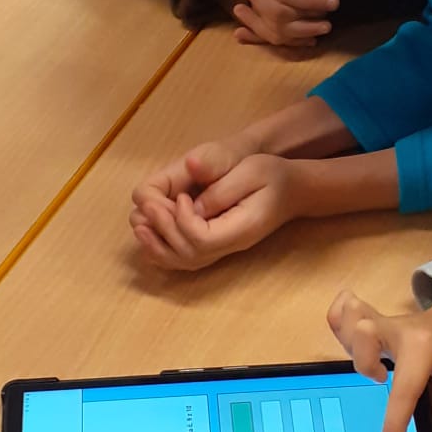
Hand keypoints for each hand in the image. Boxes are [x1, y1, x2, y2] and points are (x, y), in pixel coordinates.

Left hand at [132, 144, 301, 270]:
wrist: (291, 189)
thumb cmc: (273, 175)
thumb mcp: (251, 171)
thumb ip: (222, 188)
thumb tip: (190, 203)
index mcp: (241, 229)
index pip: (202, 239)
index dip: (182, 220)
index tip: (183, 195)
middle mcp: (230, 245)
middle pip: (189, 254)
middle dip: (163, 231)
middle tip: (149, 206)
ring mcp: (222, 248)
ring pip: (184, 261)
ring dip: (157, 244)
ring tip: (140, 223)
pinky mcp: (215, 244)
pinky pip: (185, 257)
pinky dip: (163, 249)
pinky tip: (150, 232)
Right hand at [328, 287, 431, 431]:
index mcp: (422, 346)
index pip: (403, 387)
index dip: (394, 422)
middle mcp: (396, 330)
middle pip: (363, 334)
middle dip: (363, 361)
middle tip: (381, 377)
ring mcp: (380, 323)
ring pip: (348, 320)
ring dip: (348, 343)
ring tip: (369, 360)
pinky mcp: (368, 321)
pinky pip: (342, 311)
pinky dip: (336, 320)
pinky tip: (347, 336)